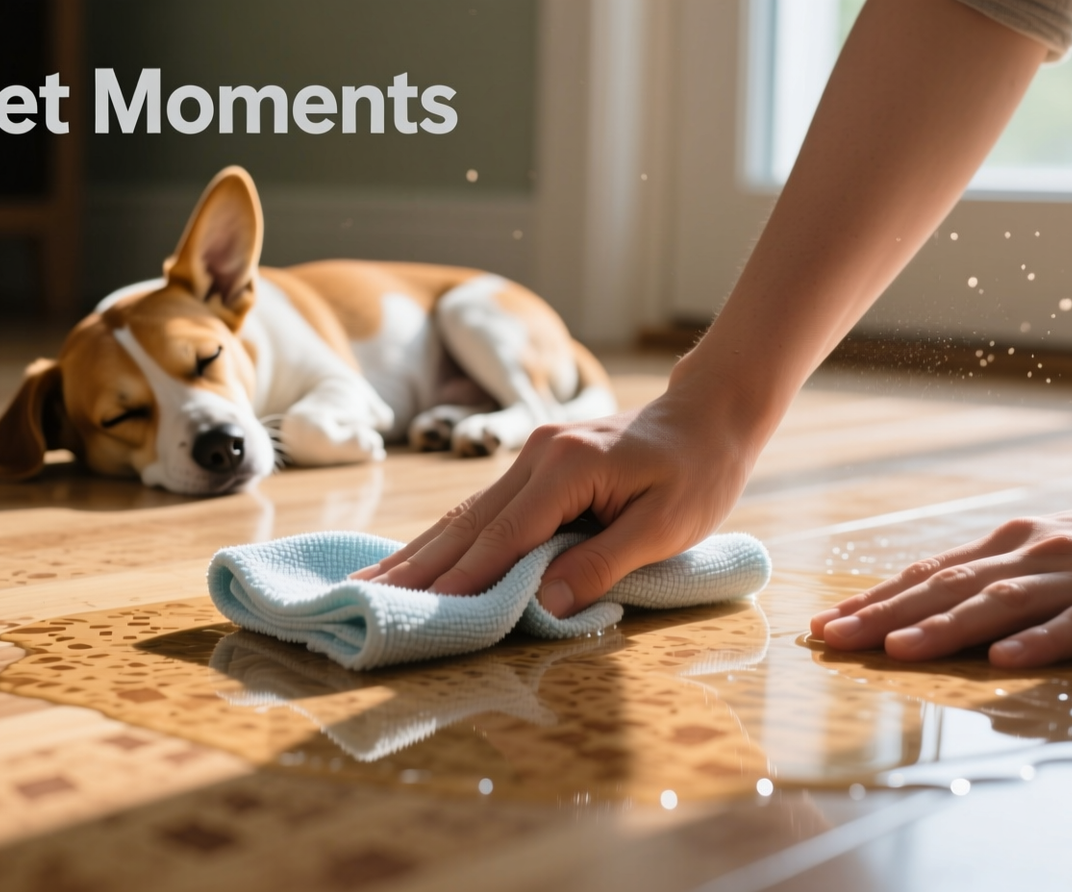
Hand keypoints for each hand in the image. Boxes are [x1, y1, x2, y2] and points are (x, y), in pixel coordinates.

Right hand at [351, 384, 758, 616]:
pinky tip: (416, 558)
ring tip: (370, 584)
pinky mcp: (536, 463)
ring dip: (419, 553)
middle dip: (416, 567)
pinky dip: (447, 539)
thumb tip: (544, 606)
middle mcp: (536, 454)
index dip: (463, 580)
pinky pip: (482, 508)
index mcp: (567, 467)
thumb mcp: (665, 528)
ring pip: (465, 514)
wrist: (710, 415)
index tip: (420, 613)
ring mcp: (531, 454)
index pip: (504, 536)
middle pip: (466, 522)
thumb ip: (602, 564)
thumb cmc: (698, 473)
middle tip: (362, 602)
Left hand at [809, 479, 1071, 666]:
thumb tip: (917, 604)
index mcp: (1013, 545)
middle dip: (885, 615)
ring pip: (1003, 604)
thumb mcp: (1048, 552)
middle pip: (949, 587)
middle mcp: (1037, 554)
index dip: (875, 598)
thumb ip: (992, 576)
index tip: (825, 622)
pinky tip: (1004, 660)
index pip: (930, 573)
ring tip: (896, 650)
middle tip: (831, 639)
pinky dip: (1038, 641)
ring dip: (945, 627)